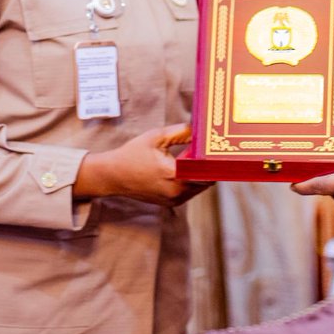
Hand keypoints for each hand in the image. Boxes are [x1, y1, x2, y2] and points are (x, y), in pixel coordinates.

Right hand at [74, 123, 210, 205]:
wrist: (113, 175)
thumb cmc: (133, 154)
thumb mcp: (156, 137)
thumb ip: (181, 132)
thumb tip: (201, 130)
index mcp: (174, 176)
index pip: (207, 174)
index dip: (216, 163)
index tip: (220, 151)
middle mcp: (176, 192)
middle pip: (206, 181)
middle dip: (210, 167)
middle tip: (213, 151)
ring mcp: (173, 200)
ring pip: (199, 187)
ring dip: (201, 174)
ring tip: (199, 157)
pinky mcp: (170, 203)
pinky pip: (189, 192)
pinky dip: (191, 181)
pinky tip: (187, 167)